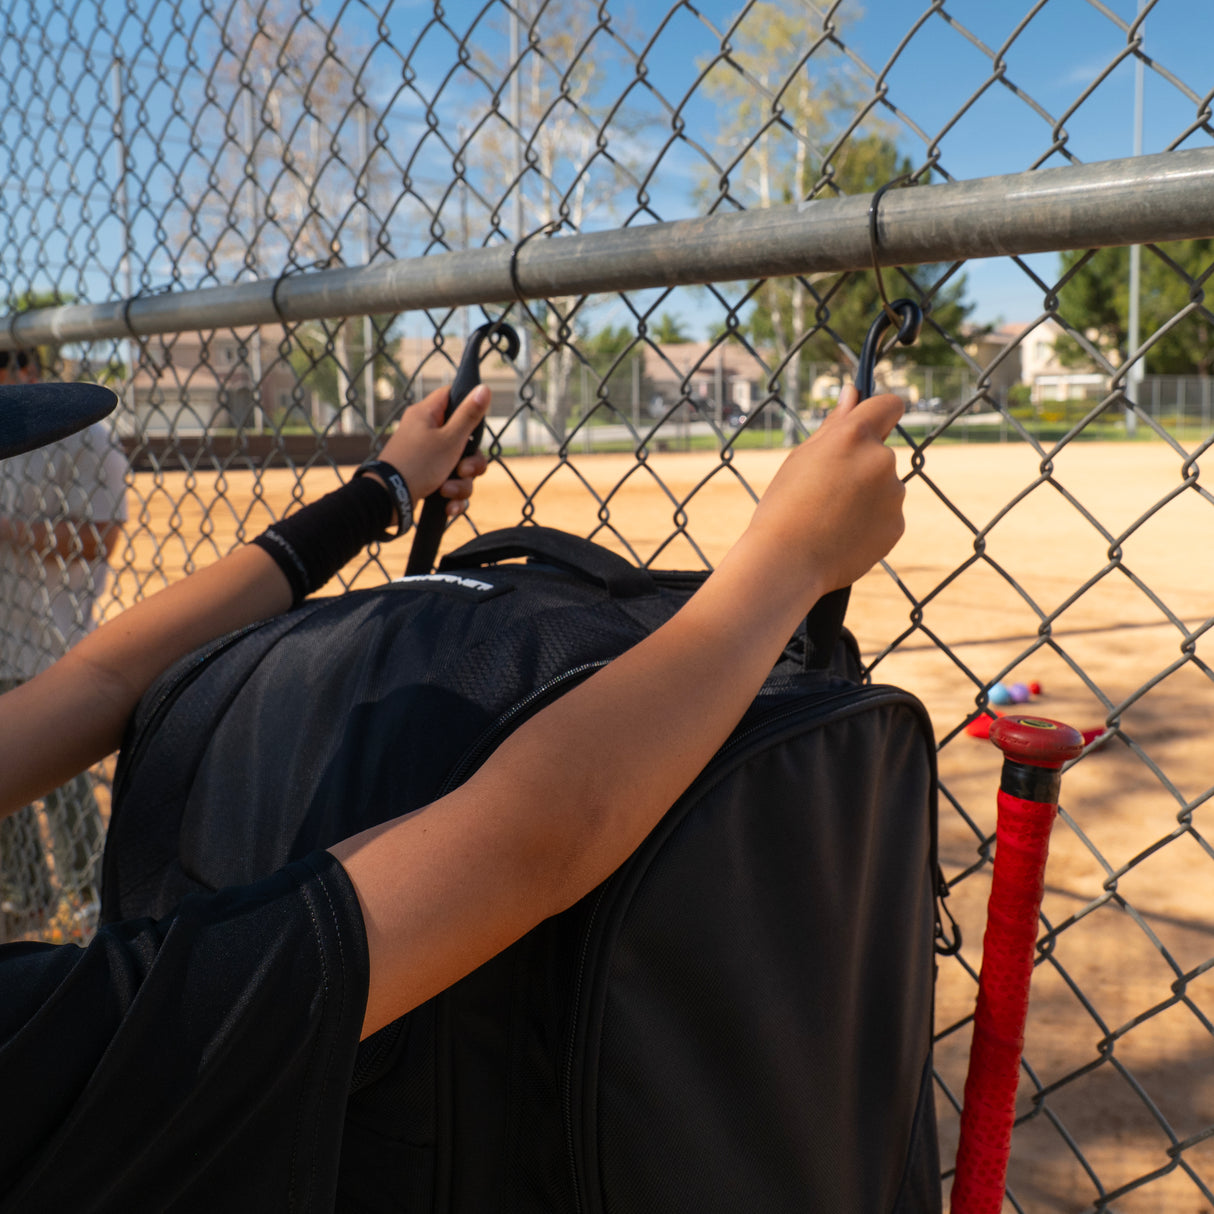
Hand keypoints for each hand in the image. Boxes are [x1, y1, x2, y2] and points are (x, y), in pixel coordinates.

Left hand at [377, 385, 491, 520]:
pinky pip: (450, 483)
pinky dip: (452, 495)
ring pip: (460, 466)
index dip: (468, 407)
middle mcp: (425, 432)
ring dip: (460, 483)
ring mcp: (425, 456)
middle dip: (470, 462)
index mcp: (427, 414)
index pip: (452, 395)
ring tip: (446, 491)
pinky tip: (448, 506)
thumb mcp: (450, 439)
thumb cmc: (418, 465)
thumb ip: (469, 415)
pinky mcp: (426, 477)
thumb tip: (484, 387)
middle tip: (462, 469)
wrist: (389, 501)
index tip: (474, 424)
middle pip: (464, 439)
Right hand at [742, 386, 904, 602]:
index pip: (889, 405)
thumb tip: (853, 391)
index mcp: (854, 436)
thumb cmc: (783, 507)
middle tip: (825, 492)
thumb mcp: (801, 458)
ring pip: (883, 486)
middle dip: (860, 465)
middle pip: (880, 452)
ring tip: (830, 519)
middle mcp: (881, 460)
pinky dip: (870, 522)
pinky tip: (842, 535)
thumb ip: (834, 424)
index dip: (880, 412)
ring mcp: (893, 494)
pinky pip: (886, 515)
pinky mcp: (897, 525)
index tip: (871, 423)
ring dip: (865, 495)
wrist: (786, 563)